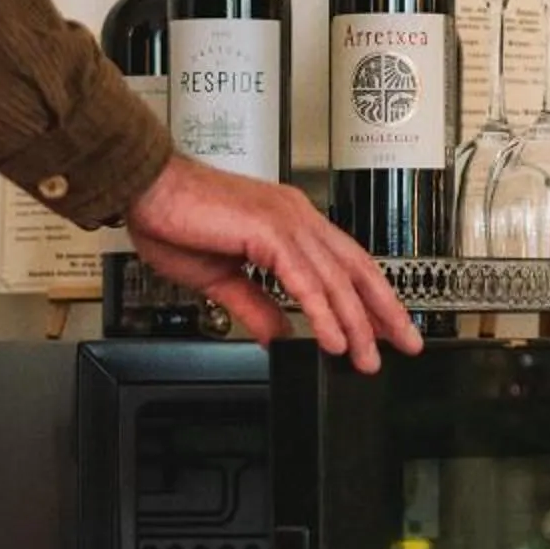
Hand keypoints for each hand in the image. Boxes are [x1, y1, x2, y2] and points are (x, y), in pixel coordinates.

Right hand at [125, 154, 423, 371]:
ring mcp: (286, 220)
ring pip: (335, 279)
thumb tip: (279, 335)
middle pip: (356, 268)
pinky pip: (305, 280)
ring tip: (366, 357)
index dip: (372, 297)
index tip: (387, 329)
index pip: (346, 263)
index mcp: (289, 221)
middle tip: (405, 345)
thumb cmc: (173, 220)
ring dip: (356, 323)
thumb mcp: (223, 278)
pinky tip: (336, 339)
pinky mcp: (269, 231)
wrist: (144, 191)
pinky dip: (323, 313)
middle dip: (384, 311)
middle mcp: (296, 216)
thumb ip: (256, 306)